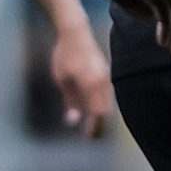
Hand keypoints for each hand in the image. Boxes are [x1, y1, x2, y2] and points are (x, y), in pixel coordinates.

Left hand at [48, 21, 113, 138]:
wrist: (76, 31)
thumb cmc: (65, 55)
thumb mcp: (62, 79)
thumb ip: (69, 101)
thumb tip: (71, 122)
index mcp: (91, 84)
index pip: (97, 113)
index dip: (95, 128)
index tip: (89, 138)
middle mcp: (102, 81)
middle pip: (106, 111)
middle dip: (100, 126)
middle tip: (92, 137)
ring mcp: (106, 76)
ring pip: (108, 103)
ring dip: (102, 116)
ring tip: (94, 127)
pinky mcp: (106, 73)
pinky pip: (108, 95)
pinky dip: (103, 106)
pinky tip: (95, 111)